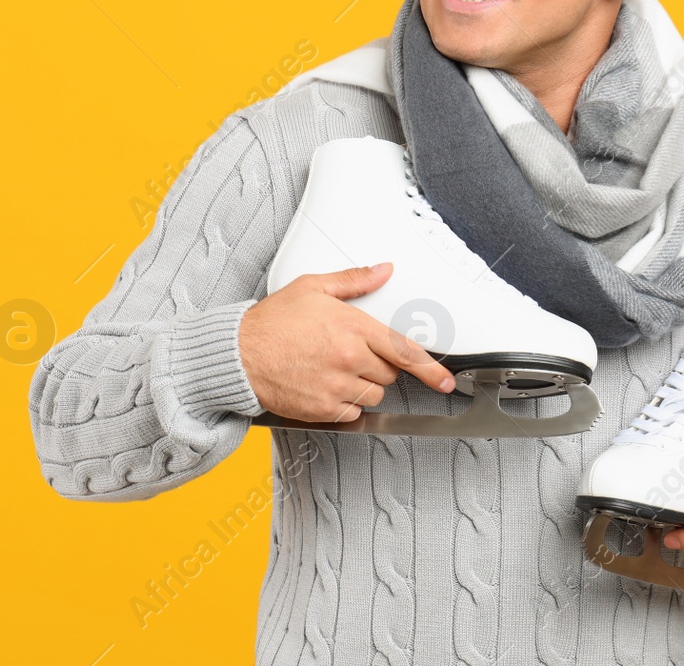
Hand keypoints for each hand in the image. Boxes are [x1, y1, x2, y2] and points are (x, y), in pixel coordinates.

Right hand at [238, 263, 456, 421]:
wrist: (238, 355)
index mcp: (352, 327)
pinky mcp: (324, 409)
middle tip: (347, 353)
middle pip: (388, 373)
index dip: (430, 369)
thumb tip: (383, 270)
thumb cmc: (272, 322)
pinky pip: (352, 412)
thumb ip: (354, 281)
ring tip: (331, 369)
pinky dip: (344, 403)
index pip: (404, 350)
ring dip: (361, 385)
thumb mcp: (313, 288)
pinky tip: (323, 386)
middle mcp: (349, 358)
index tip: (445, 381)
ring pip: (373, 394)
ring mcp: (337, 386)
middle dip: (375, 365)